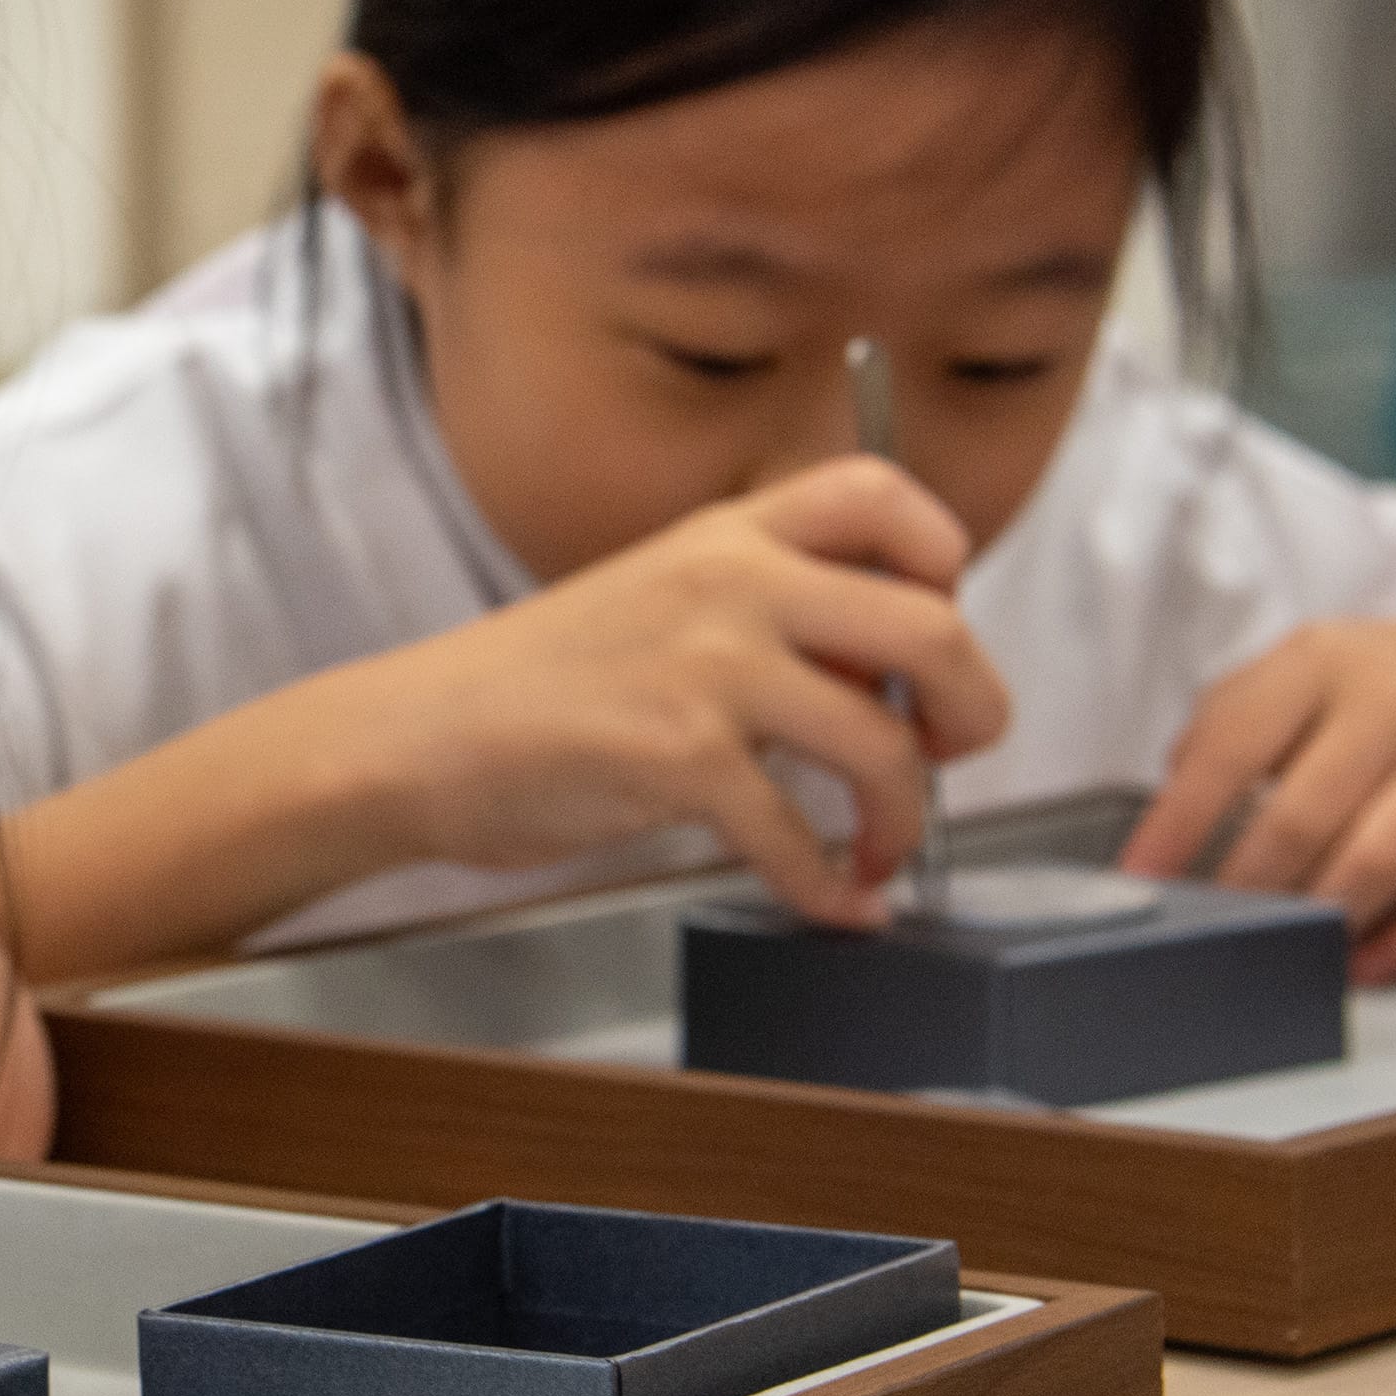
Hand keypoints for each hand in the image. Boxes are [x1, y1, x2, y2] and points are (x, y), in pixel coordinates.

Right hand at [349, 457, 1008, 925]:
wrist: (420, 734)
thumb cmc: (536, 683)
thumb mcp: (656, 595)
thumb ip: (763, 608)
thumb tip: (885, 678)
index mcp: (725, 533)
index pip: (881, 493)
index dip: (943, 555)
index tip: (935, 622)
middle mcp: (728, 583)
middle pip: (930, 625)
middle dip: (976, 707)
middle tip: (952, 752)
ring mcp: (705, 668)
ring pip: (881, 744)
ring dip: (907, 820)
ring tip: (883, 850)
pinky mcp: (677, 758)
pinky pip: (798, 838)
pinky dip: (832, 888)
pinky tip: (833, 902)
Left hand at [1119, 616, 1395, 982]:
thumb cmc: (1379, 693)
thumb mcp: (1300, 676)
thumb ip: (1226, 731)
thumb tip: (1167, 816)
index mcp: (1318, 662)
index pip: (1230, 748)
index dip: (1179, 822)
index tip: (1142, 877)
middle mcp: (1395, 698)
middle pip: (1304, 816)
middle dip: (1251, 887)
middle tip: (1218, 930)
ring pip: (1381, 859)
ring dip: (1325, 921)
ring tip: (1286, 954)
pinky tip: (1370, 965)